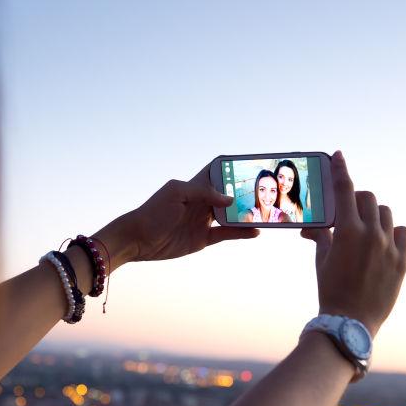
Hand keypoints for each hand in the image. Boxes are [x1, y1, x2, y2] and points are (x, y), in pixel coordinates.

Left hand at [97, 164, 257, 266]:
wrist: (138, 239)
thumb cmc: (153, 212)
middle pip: (227, 196)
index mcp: (193, 187)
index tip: (250, 166)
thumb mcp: (176, 194)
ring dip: (246, 214)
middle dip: (245, 194)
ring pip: (230, 216)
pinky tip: (255, 231)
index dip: (230, 170)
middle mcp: (201, 203)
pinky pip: (226, 234)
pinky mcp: (202, 239)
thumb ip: (202, 192)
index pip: (215, 174)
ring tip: (267, 212)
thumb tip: (229, 198)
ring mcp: (202, 221)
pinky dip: (240, 233)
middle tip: (267, 191)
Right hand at [301, 151, 405, 335]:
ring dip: (373, 215)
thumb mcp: (322, 259)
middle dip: (356, 199)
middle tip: (348, 210)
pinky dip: (391, 231)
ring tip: (364, 229)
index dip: (340, 170)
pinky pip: (402, 232)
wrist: (350, 321)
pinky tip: (382, 241)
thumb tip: (313, 226)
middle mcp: (372, 235)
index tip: (338, 156)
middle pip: (368, 198)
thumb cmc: (330, 289)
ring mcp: (390, 247)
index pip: (345, 190)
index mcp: (348, 232)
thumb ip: (322, 235)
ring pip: (385, 214)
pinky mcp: (403, 260)